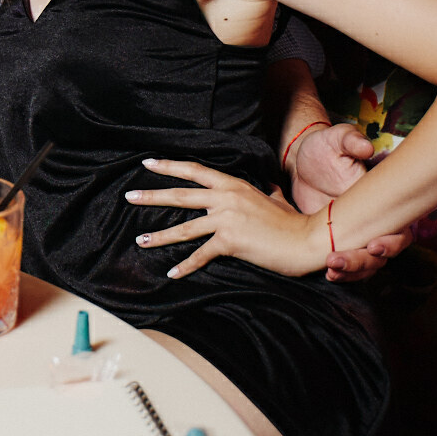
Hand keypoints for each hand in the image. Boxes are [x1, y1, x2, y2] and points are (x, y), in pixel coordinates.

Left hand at [127, 158, 324, 278]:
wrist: (307, 240)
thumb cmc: (292, 222)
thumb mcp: (275, 199)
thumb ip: (267, 192)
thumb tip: (269, 188)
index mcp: (233, 185)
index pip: (194, 171)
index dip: (169, 166)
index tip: (147, 163)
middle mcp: (226, 198)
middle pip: (181, 194)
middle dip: (151, 196)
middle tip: (129, 196)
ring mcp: (227, 219)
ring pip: (184, 227)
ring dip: (159, 236)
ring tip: (139, 240)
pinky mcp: (231, 241)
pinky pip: (201, 255)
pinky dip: (185, 266)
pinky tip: (171, 272)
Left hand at [288, 123, 412, 282]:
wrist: (304, 161)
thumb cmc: (326, 147)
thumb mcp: (336, 138)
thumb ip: (351, 140)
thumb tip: (366, 147)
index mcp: (385, 199)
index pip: (401, 228)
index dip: (392, 241)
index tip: (373, 245)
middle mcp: (377, 221)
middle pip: (381, 253)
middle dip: (362, 261)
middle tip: (336, 260)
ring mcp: (358, 233)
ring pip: (366, 263)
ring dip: (350, 271)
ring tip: (330, 270)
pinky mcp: (338, 240)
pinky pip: (346, 262)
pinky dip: (340, 271)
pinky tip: (327, 273)